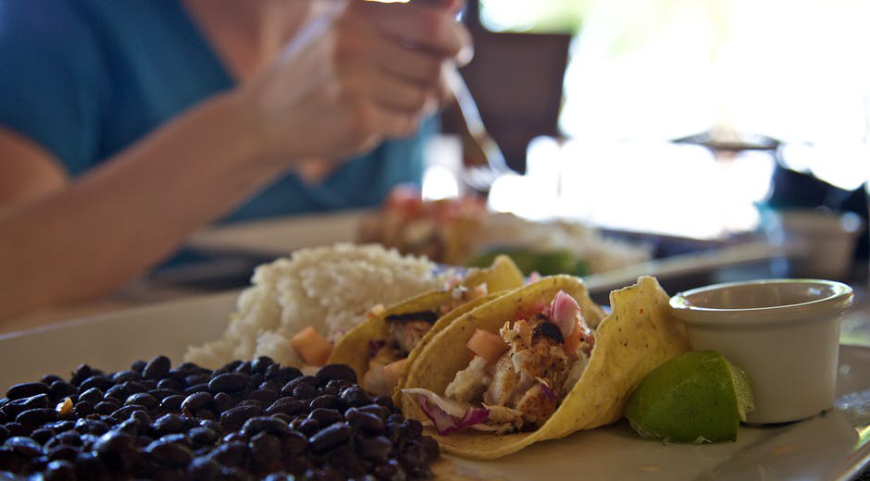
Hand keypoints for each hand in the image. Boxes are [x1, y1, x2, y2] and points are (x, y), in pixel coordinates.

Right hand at [237, 0, 471, 163]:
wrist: (269, 116)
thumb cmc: (320, 67)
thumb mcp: (351, 28)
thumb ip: (405, 16)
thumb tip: (458, 5)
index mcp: (355, 12)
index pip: (433, 24)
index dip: (456, 40)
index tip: (458, 51)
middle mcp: (353, 42)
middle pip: (435, 66)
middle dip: (441, 80)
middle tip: (432, 86)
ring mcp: (353, 82)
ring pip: (425, 98)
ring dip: (419, 105)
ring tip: (394, 102)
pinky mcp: (356, 118)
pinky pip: (409, 124)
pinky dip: (403, 125)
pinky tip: (380, 120)